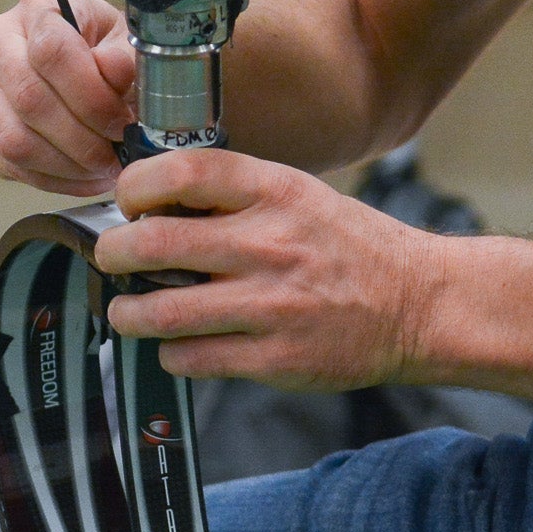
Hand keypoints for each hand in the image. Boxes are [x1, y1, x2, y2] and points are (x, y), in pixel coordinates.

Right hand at [0, 0, 138, 194]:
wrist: (84, 68)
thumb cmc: (108, 49)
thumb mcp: (128, 42)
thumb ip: (125, 57)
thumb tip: (111, 68)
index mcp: (37, 6)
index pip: (51, 49)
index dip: (91, 94)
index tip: (122, 119)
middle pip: (29, 99)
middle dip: (82, 137)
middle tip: (117, 152)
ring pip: (15, 140)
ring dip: (69, 164)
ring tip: (105, 167)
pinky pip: (13, 167)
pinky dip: (57, 181)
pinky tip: (87, 175)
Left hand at [97, 150, 442, 389]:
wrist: (419, 304)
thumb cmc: (352, 248)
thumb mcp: (299, 195)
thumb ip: (234, 196)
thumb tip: (155, 205)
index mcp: (275, 192)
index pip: (183, 173)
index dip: (136, 186)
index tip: (128, 202)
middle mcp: (270, 245)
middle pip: (155, 243)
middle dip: (114, 254)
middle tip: (113, 259)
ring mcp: (271, 305)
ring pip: (162, 311)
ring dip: (129, 312)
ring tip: (128, 310)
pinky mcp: (274, 358)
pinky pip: (192, 358)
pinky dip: (171, 352)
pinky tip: (179, 344)